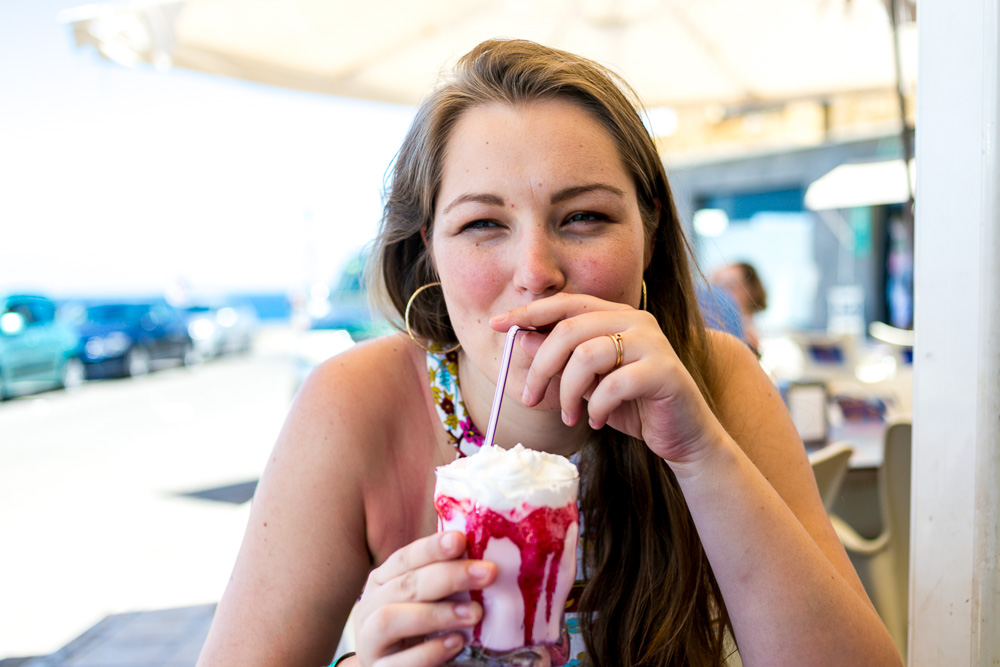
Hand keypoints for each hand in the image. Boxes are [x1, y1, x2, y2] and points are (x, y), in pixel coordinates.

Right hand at [353, 531, 496, 665]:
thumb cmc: (413, 630)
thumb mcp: (423, 600)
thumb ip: (443, 581)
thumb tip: (484, 560)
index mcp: (381, 583)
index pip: (404, 558)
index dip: (431, 548)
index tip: (461, 539)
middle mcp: (368, 608)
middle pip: (404, 586)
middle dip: (448, 576)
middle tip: (487, 573)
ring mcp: (369, 642)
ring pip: (390, 619)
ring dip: (436, 614)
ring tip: (475, 613)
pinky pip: (398, 663)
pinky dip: (429, 651)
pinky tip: (456, 643)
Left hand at [491, 293, 727, 466]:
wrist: (683, 437)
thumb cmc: (632, 406)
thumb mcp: (587, 383)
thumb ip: (561, 360)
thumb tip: (522, 339)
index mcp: (616, 315)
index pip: (565, 303)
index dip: (529, 312)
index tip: (496, 325)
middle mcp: (636, 320)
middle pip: (569, 329)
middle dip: (541, 366)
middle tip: (530, 397)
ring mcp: (653, 343)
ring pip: (588, 355)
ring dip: (567, 392)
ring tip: (568, 416)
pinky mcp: (664, 371)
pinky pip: (614, 384)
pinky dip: (597, 407)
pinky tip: (598, 422)